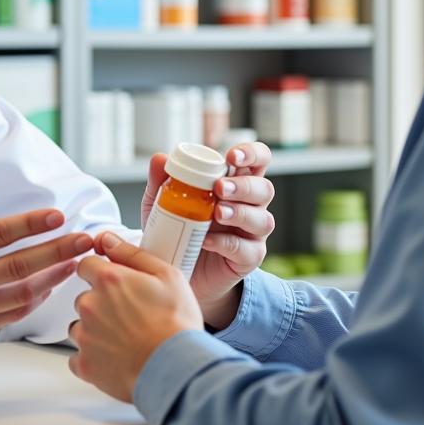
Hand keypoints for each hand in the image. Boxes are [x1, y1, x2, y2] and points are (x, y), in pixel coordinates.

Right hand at [0, 156, 91, 374]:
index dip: (30, 223)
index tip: (58, 214)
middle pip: (18, 266)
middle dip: (57, 251)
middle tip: (86, 240)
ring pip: (19, 297)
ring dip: (52, 278)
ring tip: (76, 263)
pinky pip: (7, 320)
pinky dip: (30, 304)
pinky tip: (47, 289)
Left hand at [69, 233, 202, 401]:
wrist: (177, 369)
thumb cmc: (176, 324)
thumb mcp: (167, 275)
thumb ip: (131, 253)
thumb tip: (107, 239)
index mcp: (109, 279)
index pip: (86, 265)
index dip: (100, 273)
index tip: (114, 284)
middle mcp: (90, 305)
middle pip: (84, 298)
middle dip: (100, 304)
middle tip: (129, 316)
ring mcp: (85, 336)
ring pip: (80, 328)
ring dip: (95, 331)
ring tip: (125, 340)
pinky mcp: (84, 365)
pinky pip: (78, 358)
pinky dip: (93, 358)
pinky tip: (116, 358)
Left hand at [140, 142, 274, 330]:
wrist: (179, 271)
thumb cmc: (177, 229)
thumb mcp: (163, 203)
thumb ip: (161, 181)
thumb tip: (159, 158)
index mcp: (235, 183)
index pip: (257, 160)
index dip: (252, 153)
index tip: (231, 156)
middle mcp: (250, 206)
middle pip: (264, 188)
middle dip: (243, 186)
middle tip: (219, 188)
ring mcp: (252, 233)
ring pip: (263, 219)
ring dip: (240, 213)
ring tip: (217, 213)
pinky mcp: (249, 258)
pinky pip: (247, 249)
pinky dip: (228, 243)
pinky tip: (208, 241)